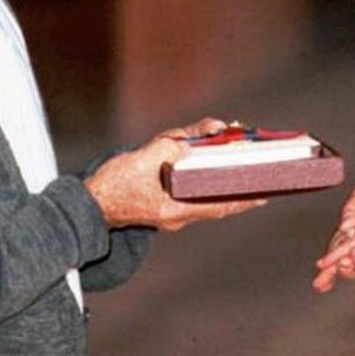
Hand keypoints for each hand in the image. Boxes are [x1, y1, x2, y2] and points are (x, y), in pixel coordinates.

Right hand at [85, 120, 265, 231]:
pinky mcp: (164, 200)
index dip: (244, 196)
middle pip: (215, 194)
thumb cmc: (113, 185)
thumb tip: (191, 143)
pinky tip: (202, 151)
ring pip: (203, 187)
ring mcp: (171, 208)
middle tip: (257, 163)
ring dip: (217, 169)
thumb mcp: (142, 159)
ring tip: (230, 146)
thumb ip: (169, 148)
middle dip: (235, 178)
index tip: (267, 192)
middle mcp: (178, 212)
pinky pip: (190, 186)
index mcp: (175, 208)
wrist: (88, 204)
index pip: (219, 203)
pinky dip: (200, 171)